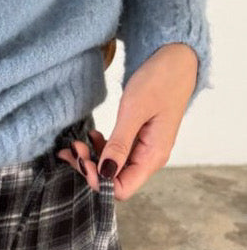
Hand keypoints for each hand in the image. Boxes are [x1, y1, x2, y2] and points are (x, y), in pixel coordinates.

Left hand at [56, 42, 198, 200]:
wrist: (176, 60)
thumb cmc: (159, 81)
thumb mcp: (135, 110)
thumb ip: (120, 144)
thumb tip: (105, 173)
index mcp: (153, 156)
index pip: (122, 188)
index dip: (98, 181)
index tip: (81, 160)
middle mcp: (149, 158)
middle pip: (114, 180)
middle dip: (90, 169)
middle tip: (73, 148)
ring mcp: (143, 149)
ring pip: (112, 167)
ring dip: (92, 159)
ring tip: (75, 143)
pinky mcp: (138, 138)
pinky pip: (116, 153)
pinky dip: (99, 148)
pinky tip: (91, 135)